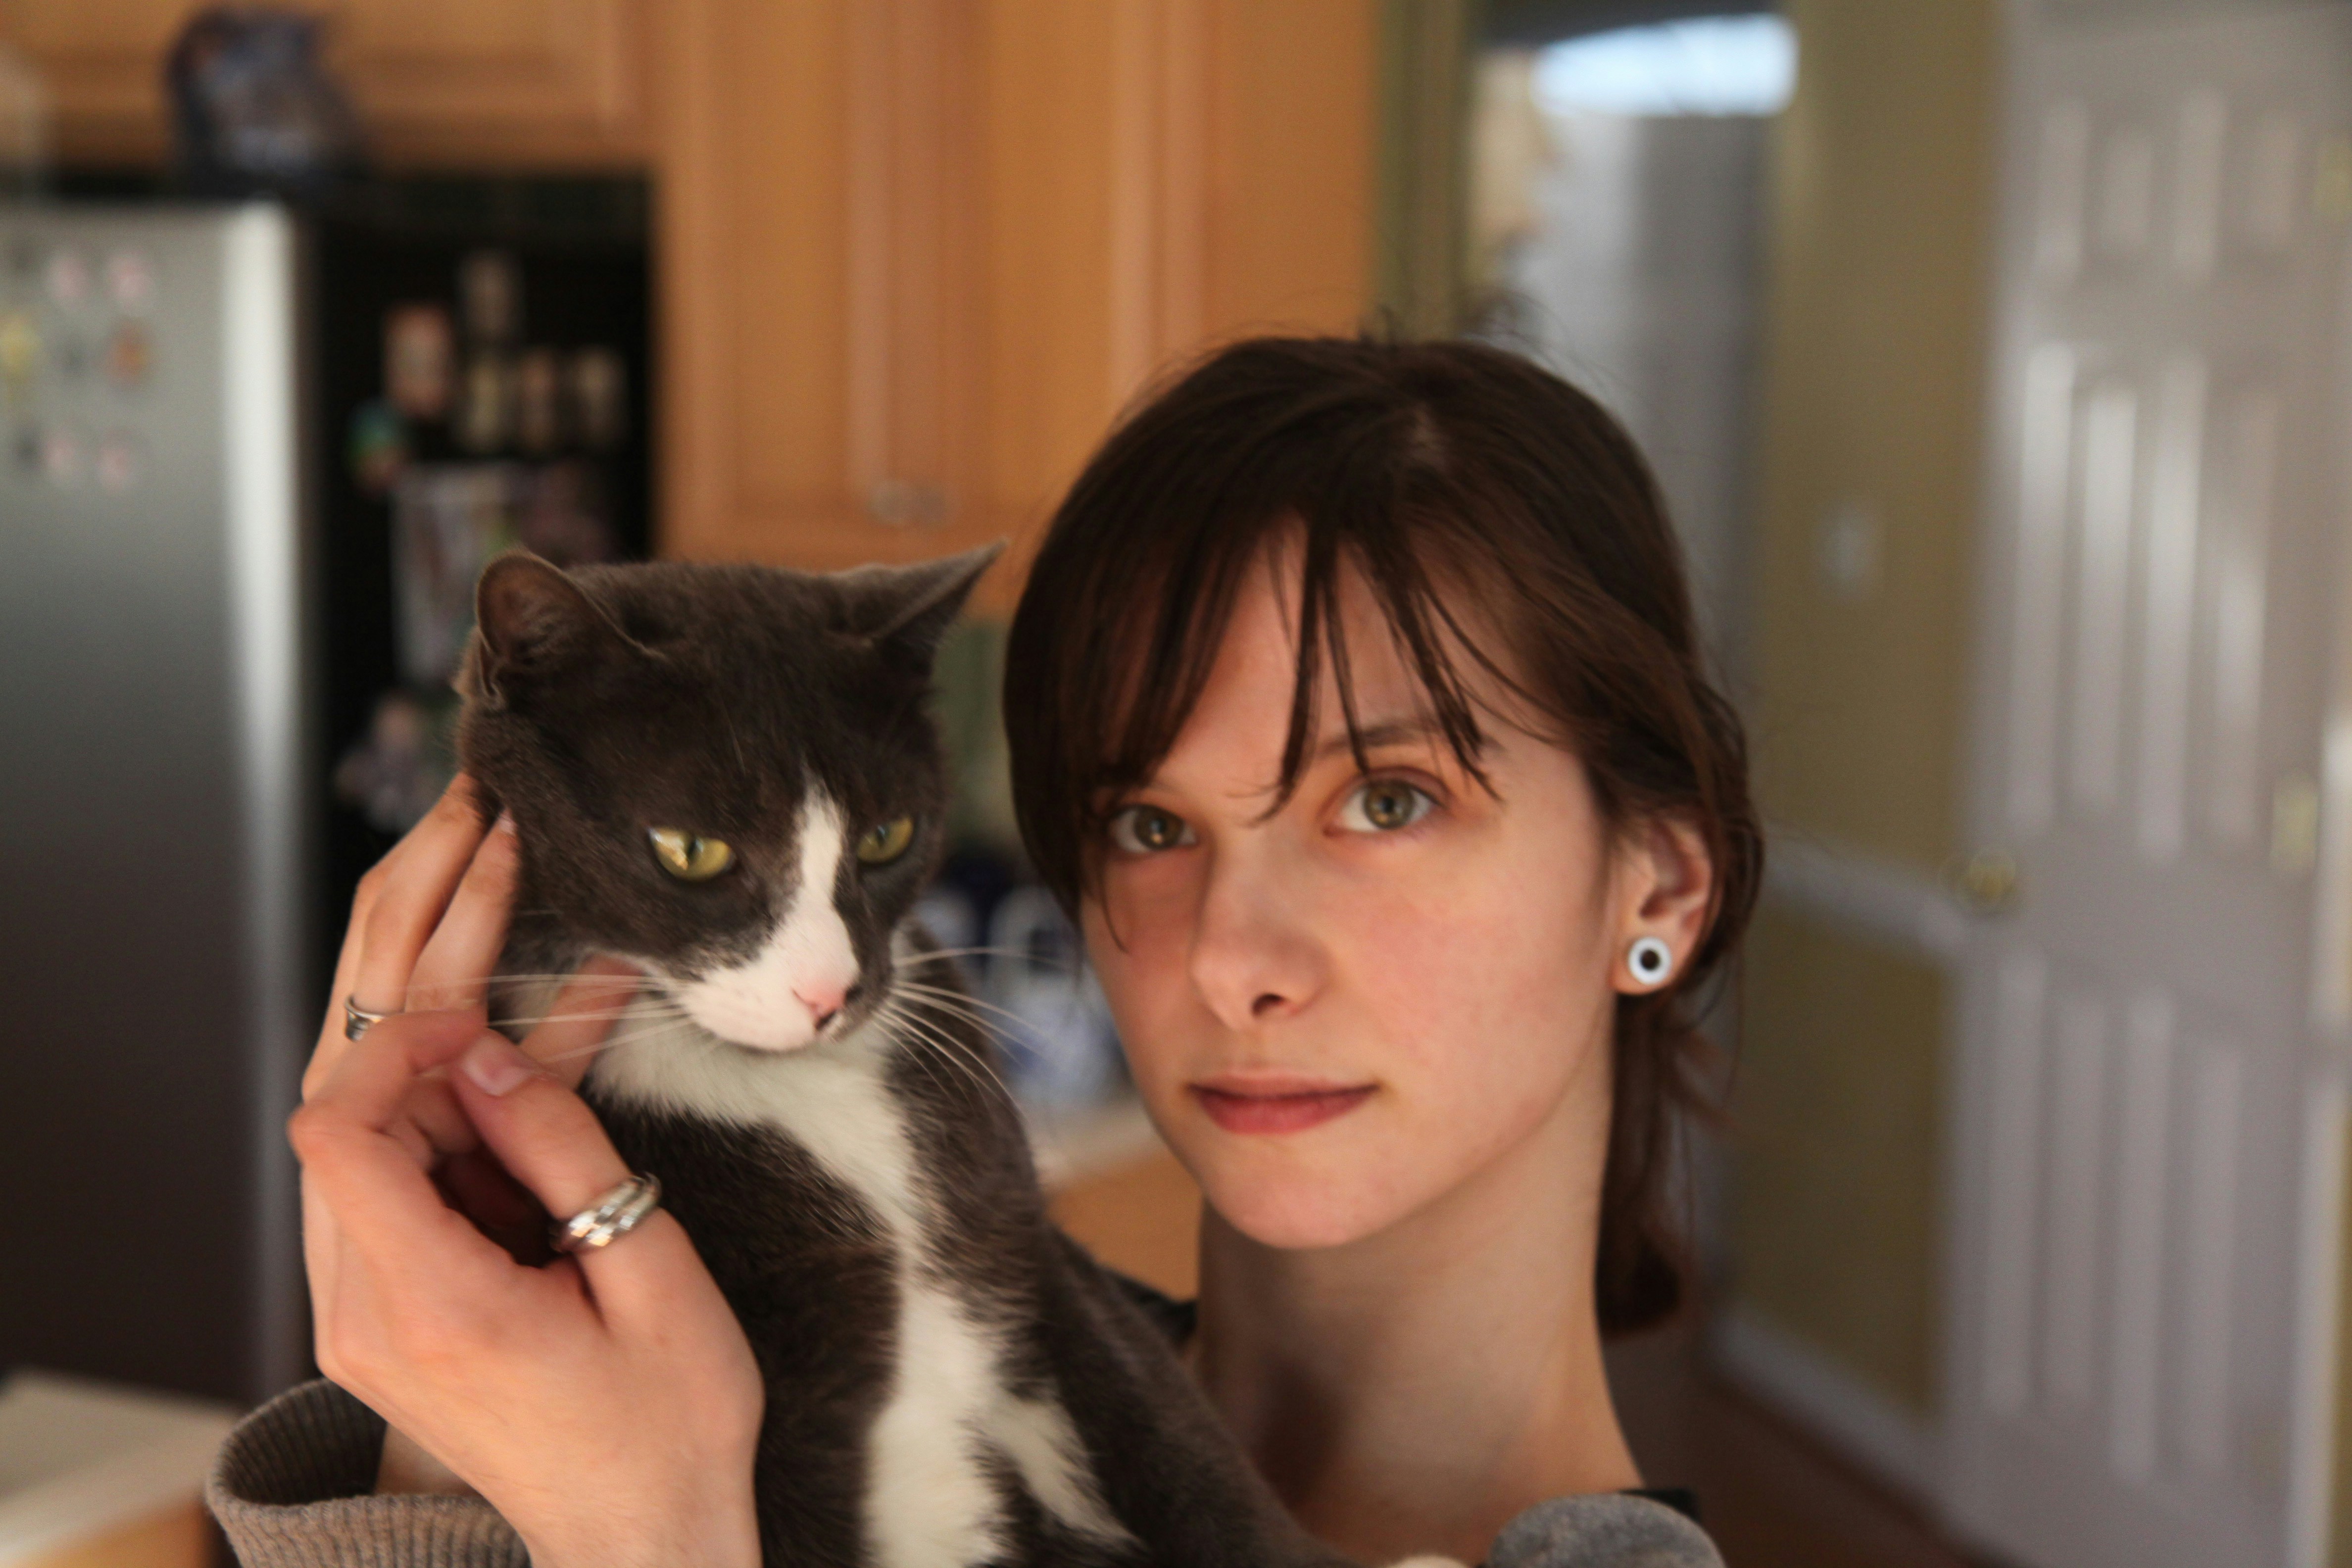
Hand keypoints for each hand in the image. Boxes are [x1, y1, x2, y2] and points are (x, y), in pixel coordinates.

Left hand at [292, 776, 763, 1567]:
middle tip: (466, 828)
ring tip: (488, 869)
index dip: (397, 1030)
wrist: (646, 1535)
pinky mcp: (411, 1277)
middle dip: (403, 949)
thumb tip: (486, 1045)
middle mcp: (369, 1295)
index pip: (339, 1129)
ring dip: (434, 987)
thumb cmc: (668, 1427)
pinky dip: (471, 1067)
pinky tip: (539, 999)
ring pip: (372, 1101)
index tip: (486, 977)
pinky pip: (419, 1146)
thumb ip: (566, 1156)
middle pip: (338, 1089)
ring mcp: (378, 1289)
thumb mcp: (652, 1280)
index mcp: (426, 1304)